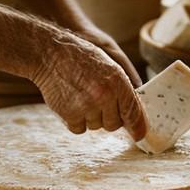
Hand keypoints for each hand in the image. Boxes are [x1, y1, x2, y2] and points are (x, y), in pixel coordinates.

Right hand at [31, 29, 146, 141]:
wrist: (50, 54)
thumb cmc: (80, 58)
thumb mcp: (108, 66)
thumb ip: (122, 89)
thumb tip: (133, 115)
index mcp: (117, 80)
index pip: (132, 111)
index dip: (137, 126)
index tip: (139, 135)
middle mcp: (104, 95)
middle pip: (114, 124)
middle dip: (107, 116)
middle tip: (95, 99)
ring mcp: (87, 106)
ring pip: (96, 126)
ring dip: (90, 116)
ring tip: (80, 95)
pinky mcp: (70, 115)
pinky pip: (79, 129)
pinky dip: (75, 120)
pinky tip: (70, 102)